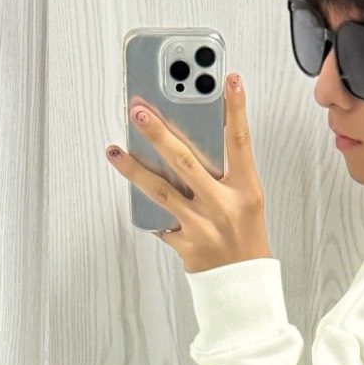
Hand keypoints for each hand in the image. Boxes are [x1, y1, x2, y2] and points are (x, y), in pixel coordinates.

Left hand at [106, 72, 271, 272]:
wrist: (242, 286)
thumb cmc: (245, 238)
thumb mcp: (248, 199)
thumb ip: (227, 170)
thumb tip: (196, 134)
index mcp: (247, 190)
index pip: (240, 141)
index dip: (236, 108)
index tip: (228, 78)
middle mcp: (224, 205)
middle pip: (186, 161)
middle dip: (158, 132)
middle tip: (138, 110)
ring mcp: (202, 226)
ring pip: (160, 190)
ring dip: (134, 168)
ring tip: (115, 149)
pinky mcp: (184, 244)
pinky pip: (158, 219)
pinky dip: (145, 205)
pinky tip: (130, 187)